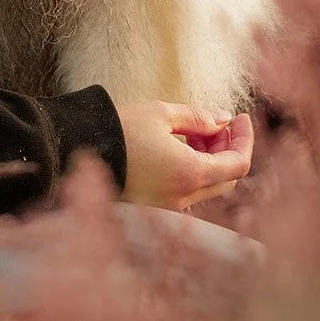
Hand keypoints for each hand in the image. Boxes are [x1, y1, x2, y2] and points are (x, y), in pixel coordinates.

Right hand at [115, 101, 253, 210]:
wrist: (74, 150)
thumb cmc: (118, 130)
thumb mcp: (160, 114)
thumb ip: (198, 117)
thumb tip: (223, 119)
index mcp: (190, 174)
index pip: (238, 163)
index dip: (245, 139)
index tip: (241, 117)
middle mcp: (184, 197)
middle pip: (227, 179)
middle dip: (229, 148)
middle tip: (219, 124)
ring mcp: (169, 206)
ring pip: (208, 186)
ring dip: (212, 159)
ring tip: (196, 132)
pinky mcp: (155, 206)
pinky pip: (188, 191)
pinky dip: (194, 170)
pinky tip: (181, 148)